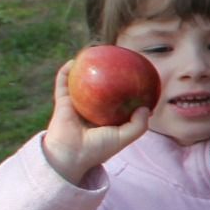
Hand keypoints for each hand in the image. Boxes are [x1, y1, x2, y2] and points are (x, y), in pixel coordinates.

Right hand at [41, 58, 152, 183]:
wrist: (72, 156)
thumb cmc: (99, 149)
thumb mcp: (125, 137)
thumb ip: (139, 125)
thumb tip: (146, 107)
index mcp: (107, 118)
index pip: (119, 101)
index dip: (128, 90)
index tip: (138, 77)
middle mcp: (92, 110)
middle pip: (101, 88)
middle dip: (107, 75)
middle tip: (116, 60)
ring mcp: (76, 105)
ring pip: (81, 83)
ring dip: (85, 69)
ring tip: (93, 54)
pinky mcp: (62, 103)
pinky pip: (63, 84)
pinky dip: (66, 72)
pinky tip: (73, 61)